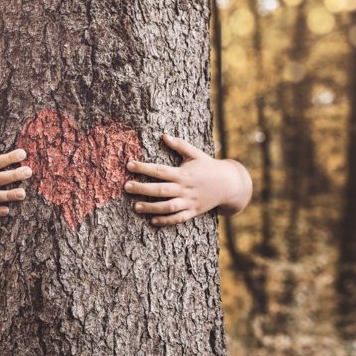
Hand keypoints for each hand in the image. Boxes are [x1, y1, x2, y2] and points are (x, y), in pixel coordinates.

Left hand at [123, 134, 251, 225]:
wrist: (229, 184)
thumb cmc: (209, 166)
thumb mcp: (196, 154)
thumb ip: (179, 145)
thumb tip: (164, 135)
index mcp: (183, 173)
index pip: (160, 170)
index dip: (143, 167)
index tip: (129, 165)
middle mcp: (185, 188)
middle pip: (161, 189)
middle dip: (142, 188)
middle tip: (126, 187)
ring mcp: (189, 202)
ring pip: (168, 207)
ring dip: (151, 207)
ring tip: (136, 207)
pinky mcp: (193, 212)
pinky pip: (178, 218)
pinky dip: (166, 220)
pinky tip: (153, 220)